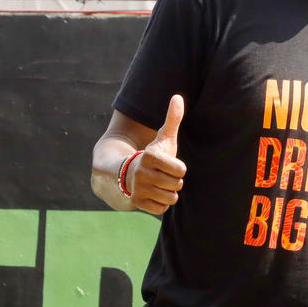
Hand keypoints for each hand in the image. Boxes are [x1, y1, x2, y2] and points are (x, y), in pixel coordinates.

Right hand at [128, 95, 187, 214]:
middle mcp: (142, 173)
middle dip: (173, 181)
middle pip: (177, 185)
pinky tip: (152, 194)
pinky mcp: (136, 203)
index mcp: (150, 156)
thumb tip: (178, 97)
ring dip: (167, 193)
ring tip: (157, 184)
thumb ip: (172, 119)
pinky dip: (160, 204)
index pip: (181, 170)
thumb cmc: (153, 155)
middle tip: (162, 175)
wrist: (126, 173)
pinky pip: (162, 209)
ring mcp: (138, 188)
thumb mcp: (163, 138)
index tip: (168, 164)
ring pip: (171, 198)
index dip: (178, 168)